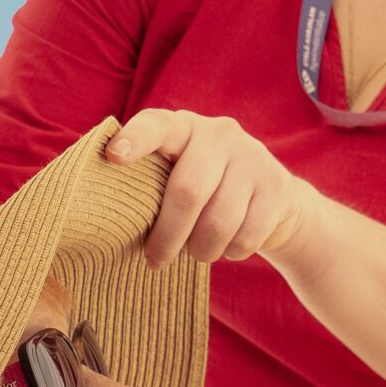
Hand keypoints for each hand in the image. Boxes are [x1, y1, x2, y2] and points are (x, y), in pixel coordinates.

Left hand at [103, 109, 318, 270]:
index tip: (113, 156)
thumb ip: (150, 182)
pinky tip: (227, 246)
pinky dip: (230, 252)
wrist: (275, 200)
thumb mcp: (178, 174)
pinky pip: (246, 236)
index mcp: (183, 127)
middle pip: (187, 191)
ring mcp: (252, 158)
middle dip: (168, 236)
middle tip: (155, 261)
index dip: (135, 139)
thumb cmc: (205, 191)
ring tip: (197, 252)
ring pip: (218, 222)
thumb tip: (108, 220)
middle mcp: (219, 134)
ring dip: (201, 249)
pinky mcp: (277, 187)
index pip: (156, 125)